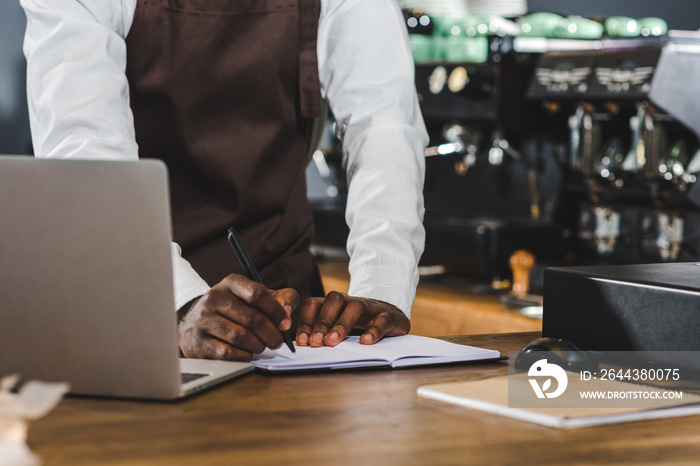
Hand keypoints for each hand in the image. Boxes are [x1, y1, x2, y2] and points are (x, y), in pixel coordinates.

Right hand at [177, 274, 299, 360]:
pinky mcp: (198, 341)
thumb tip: (287, 313)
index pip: (257, 294)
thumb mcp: (255, 297)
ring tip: (262, 346)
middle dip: (271, 334)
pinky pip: (228, 353)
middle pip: (252, 318)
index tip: (286, 324)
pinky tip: (248, 353)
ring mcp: (203, 320)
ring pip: (241, 337)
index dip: (276, 311)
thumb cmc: (235, 310)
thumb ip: (280, 298)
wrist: (196, 323)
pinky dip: (244, 356)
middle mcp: (214, 298)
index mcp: (231, 283)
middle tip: (277, 342)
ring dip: (258, 346)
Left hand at [295, 291, 409, 346]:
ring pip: (355, 307)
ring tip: (332, 342)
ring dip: (341, 325)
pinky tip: (365, 342)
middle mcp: (351, 302)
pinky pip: (381, 320)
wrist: (392, 318)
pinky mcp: (388, 316)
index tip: (303, 342)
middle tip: (315, 343)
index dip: (306, 321)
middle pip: (334, 301)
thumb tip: (304, 348)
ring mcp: (370, 307)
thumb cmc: (361, 325)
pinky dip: (373, 331)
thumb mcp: (340, 328)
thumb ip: (324, 335)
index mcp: (335, 304)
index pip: (314, 304)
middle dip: (322, 322)